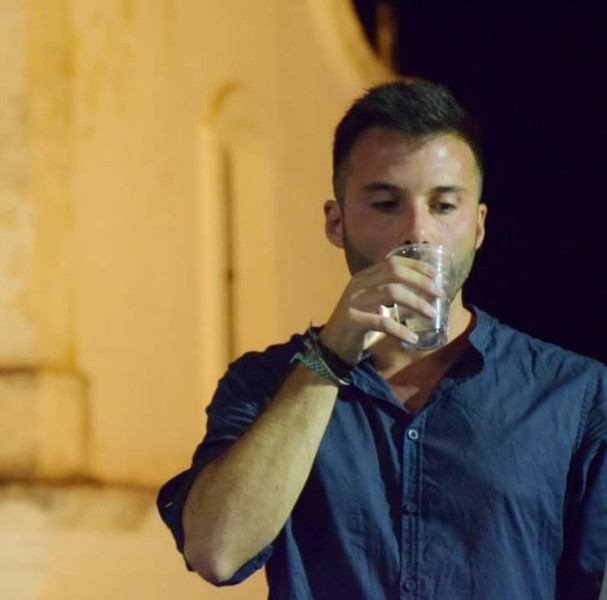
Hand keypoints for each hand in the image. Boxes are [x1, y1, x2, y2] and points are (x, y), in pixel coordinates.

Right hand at [319, 256, 441, 363]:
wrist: (333, 347)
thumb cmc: (359, 326)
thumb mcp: (374, 305)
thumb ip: (391, 297)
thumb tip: (424, 295)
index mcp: (364, 277)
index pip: (392, 262)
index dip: (416, 265)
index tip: (435, 273)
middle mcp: (358, 284)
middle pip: (394, 272)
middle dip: (420, 280)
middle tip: (438, 293)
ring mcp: (354, 300)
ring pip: (391, 293)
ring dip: (416, 302)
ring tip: (432, 314)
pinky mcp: (353, 320)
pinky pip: (382, 322)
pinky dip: (401, 330)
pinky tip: (413, 338)